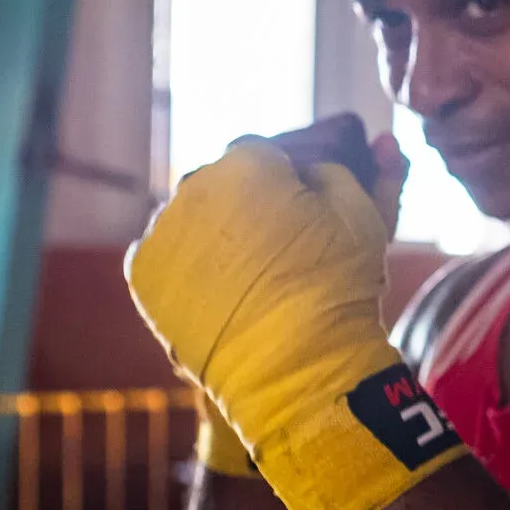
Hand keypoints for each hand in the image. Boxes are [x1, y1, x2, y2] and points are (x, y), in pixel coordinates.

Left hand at [129, 131, 461, 509]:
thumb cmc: (336, 284)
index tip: (305, 215)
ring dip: (215, 232)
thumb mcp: (365, 217)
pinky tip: (221, 289)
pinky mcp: (142, 271)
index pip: (267, 153)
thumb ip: (363, 171)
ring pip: (192, 216)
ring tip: (251, 276)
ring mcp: (162, 229)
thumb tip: (368, 146)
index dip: (289, 181)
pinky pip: (166, 252)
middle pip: (223, 183)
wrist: (293, 363)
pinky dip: (187, 264)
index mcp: (248, 161)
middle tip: (280, 249)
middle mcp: (195, 185)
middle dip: (248, 204)